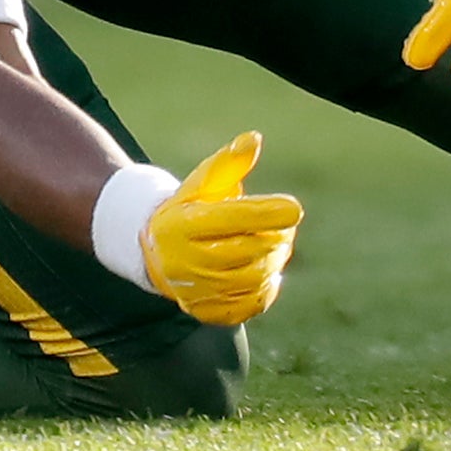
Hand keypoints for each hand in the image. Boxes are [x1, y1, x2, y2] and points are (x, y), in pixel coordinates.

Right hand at [141, 133, 302, 325]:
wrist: (156, 251)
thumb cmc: (188, 208)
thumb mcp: (202, 182)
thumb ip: (228, 163)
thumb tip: (254, 139)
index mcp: (183, 223)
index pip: (231, 219)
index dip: (266, 213)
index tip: (294, 208)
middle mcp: (185, 259)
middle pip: (246, 251)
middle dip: (276, 237)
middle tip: (286, 226)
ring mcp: (194, 289)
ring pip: (250, 280)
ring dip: (274, 262)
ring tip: (279, 246)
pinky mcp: (203, 310)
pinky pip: (245, 307)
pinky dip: (266, 291)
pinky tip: (270, 274)